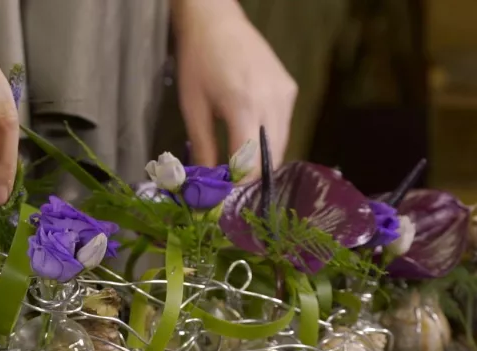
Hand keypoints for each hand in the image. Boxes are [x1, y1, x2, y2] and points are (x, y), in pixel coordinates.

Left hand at [172, 0, 296, 171]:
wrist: (215, 22)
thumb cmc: (197, 62)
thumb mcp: (193, 108)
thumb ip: (203, 147)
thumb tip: (205, 182)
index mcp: (244, 107)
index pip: (250, 163)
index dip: (236, 184)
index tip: (221, 195)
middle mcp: (273, 102)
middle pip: (270, 159)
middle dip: (250, 177)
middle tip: (228, 185)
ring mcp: (286, 95)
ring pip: (281, 145)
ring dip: (261, 161)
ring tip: (236, 165)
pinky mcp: (290, 90)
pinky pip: (283, 126)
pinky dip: (267, 140)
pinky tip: (247, 138)